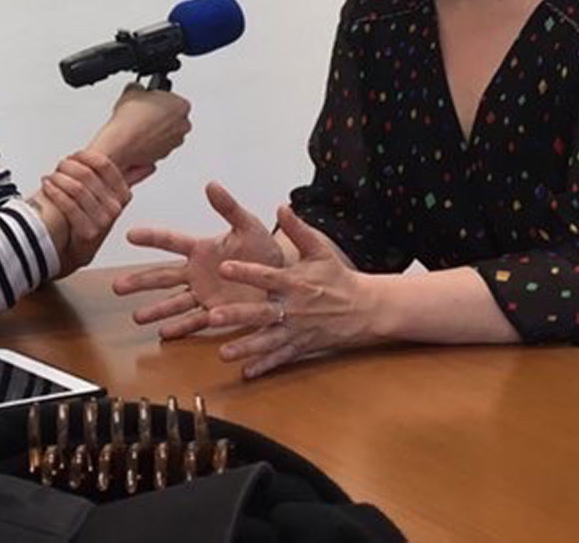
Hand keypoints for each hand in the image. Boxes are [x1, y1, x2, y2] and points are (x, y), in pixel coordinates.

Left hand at [40, 150, 131, 276]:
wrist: (76, 250)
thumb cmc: (90, 220)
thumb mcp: (110, 198)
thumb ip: (128, 180)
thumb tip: (148, 166)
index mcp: (122, 194)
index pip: (104, 164)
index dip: (84, 156)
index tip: (73, 156)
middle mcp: (115, 207)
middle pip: (86, 174)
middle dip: (67, 166)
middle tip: (59, 166)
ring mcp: (103, 220)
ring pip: (76, 188)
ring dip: (58, 178)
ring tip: (50, 177)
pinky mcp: (88, 231)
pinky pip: (68, 205)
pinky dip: (54, 192)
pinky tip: (48, 186)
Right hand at [89, 84, 190, 172]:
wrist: (122, 143)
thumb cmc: (131, 120)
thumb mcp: (132, 90)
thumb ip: (140, 87)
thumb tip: (137, 88)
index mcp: (182, 105)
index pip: (172, 97)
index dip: (158, 98)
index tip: (149, 100)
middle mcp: (183, 125)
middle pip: (172, 116)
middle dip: (159, 114)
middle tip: (143, 112)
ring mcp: (175, 141)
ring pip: (167, 131)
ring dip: (156, 128)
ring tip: (138, 125)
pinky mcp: (165, 154)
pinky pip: (160, 144)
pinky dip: (151, 141)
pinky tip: (138, 136)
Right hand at [112, 181, 284, 338]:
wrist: (283, 279)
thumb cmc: (265, 249)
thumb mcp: (248, 226)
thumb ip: (229, 207)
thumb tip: (211, 184)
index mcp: (202, 249)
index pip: (170, 241)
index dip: (150, 237)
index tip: (129, 235)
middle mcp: (197, 272)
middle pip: (162, 277)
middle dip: (139, 282)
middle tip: (116, 287)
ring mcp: (205, 294)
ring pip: (174, 302)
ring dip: (155, 310)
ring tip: (136, 317)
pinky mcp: (217, 313)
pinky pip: (195, 321)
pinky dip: (180, 328)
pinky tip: (163, 333)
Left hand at [206, 205, 378, 378]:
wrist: (366, 309)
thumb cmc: (338, 277)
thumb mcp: (320, 250)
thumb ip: (298, 229)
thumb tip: (282, 206)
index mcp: (295, 282)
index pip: (267, 276)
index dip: (246, 272)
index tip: (224, 267)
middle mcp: (294, 308)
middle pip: (261, 313)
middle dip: (237, 316)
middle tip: (212, 316)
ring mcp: (297, 330)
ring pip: (267, 341)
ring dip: (245, 347)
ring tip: (223, 353)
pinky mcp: (302, 346)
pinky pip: (282, 358)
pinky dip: (265, 366)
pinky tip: (247, 373)